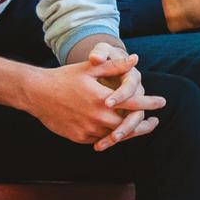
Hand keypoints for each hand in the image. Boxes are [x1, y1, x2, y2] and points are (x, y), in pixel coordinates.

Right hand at [26, 49, 163, 150]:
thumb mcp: (90, 68)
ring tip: (139, 129)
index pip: (135, 103)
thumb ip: (114, 66)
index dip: (151, 102)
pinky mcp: (80, 138)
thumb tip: (136, 59)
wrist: (37, 94)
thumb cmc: (64, 77)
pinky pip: (101, 140)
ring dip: (129, 132)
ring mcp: (89, 130)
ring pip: (116, 135)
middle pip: (130, 126)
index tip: (162, 102)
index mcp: (103, 99)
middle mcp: (98, 118)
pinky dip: (110, 136)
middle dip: (144, 124)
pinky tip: (116, 132)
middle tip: (154, 122)